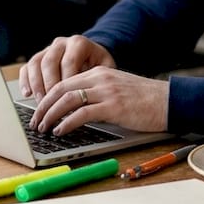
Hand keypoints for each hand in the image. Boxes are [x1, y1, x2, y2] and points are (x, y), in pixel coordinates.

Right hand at [20, 34, 114, 101]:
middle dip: (49, 85)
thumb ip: (96, 80)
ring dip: (36, 84)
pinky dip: (25, 81)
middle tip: (51, 104)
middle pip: (49, 62)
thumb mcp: (104, 69)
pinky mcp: (38, 58)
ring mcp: (47, 49)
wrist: (93, 56)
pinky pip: (27, 67)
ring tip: (40, 101)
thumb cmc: (99, 65)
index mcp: (79, 43)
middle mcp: (61, 43)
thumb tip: (87, 101)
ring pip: (35, 63)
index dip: (66, 82)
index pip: (68, 62)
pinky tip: (27, 94)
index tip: (68, 100)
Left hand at [28, 65, 169, 135]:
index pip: (64, 82)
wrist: (169, 101)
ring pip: (68, 100)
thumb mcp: (116, 90)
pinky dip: (67, 122)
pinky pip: (82, 113)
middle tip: (35, 121)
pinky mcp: (113, 107)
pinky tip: (60, 130)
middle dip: (43, 106)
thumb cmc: (145, 100)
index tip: (39, 110)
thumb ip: (96, 94)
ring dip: (51, 115)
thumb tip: (73, 111)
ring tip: (43, 128)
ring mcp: (106, 91)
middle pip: (60, 89)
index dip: (47, 96)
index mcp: (99, 72)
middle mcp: (100, 78)